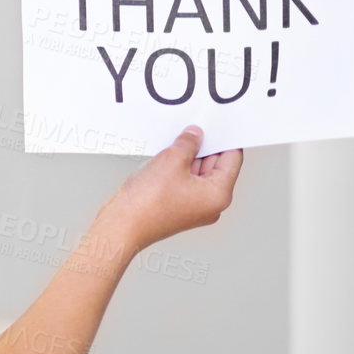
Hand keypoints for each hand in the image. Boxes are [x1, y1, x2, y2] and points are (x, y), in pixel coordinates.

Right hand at [100, 126, 242, 252]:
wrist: (121, 226)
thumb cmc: (147, 205)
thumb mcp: (172, 160)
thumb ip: (189, 143)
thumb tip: (194, 135)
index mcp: (219, 195)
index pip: (232, 159)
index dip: (224, 139)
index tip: (215, 127)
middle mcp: (210, 205)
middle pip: (215, 167)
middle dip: (203, 149)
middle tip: (190, 133)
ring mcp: (193, 208)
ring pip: (197, 175)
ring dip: (186, 159)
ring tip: (171, 149)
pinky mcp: (177, 209)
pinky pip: (183, 183)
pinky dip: (176, 171)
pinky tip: (162, 163)